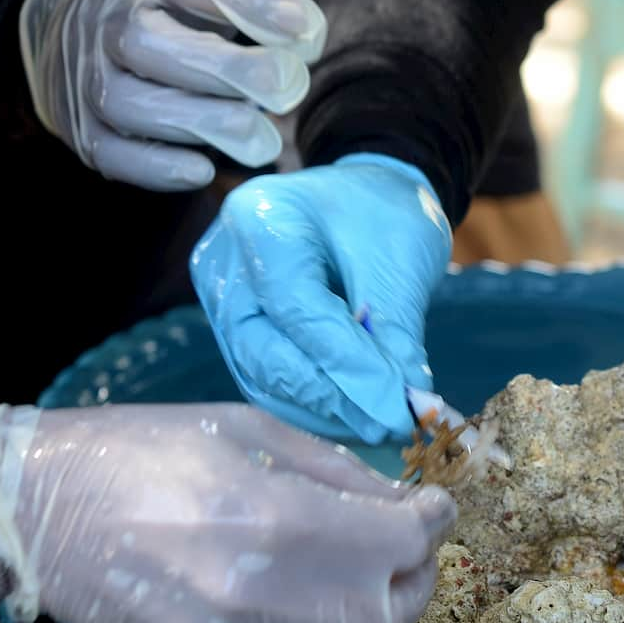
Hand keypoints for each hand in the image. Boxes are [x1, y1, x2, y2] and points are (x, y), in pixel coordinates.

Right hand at [0, 403, 453, 622]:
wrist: (40, 513)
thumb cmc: (142, 452)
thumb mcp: (248, 429)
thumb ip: (336, 472)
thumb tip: (402, 503)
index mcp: (282, 517)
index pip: (404, 541)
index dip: (432, 522)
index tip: (430, 510)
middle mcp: (267, 594)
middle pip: (391, 614)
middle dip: (407, 578)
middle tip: (391, 549)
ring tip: (338, 584)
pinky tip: (293, 622)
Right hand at [19, 0, 326, 189]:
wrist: (68, 25)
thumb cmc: (167, 1)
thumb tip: (306, 39)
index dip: (249, 4)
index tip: (302, 29)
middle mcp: (107, 20)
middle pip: (147, 43)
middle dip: (227, 71)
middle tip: (287, 91)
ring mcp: (86, 75)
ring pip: (129, 104)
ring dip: (202, 125)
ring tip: (260, 140)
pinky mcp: (82, 128)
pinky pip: (111, 153)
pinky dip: (157, 168)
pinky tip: (203, 170)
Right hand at [191, 154, 453, 441]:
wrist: (366, 196)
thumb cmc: (385, 215)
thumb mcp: (401, 262)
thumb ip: (395, 335)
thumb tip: (403, 408)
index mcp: (259, 220)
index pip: (297, 310)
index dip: (347, 365)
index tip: (398, 407)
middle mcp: (223, 261)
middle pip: (265, 351)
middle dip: (331, 397)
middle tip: (389, 425)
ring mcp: (220, 299)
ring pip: (261, 375)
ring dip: (322, 411)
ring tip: (378, 425)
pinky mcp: (232, 329)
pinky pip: (265, 379)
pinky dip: (311, 405)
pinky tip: (354, 418)